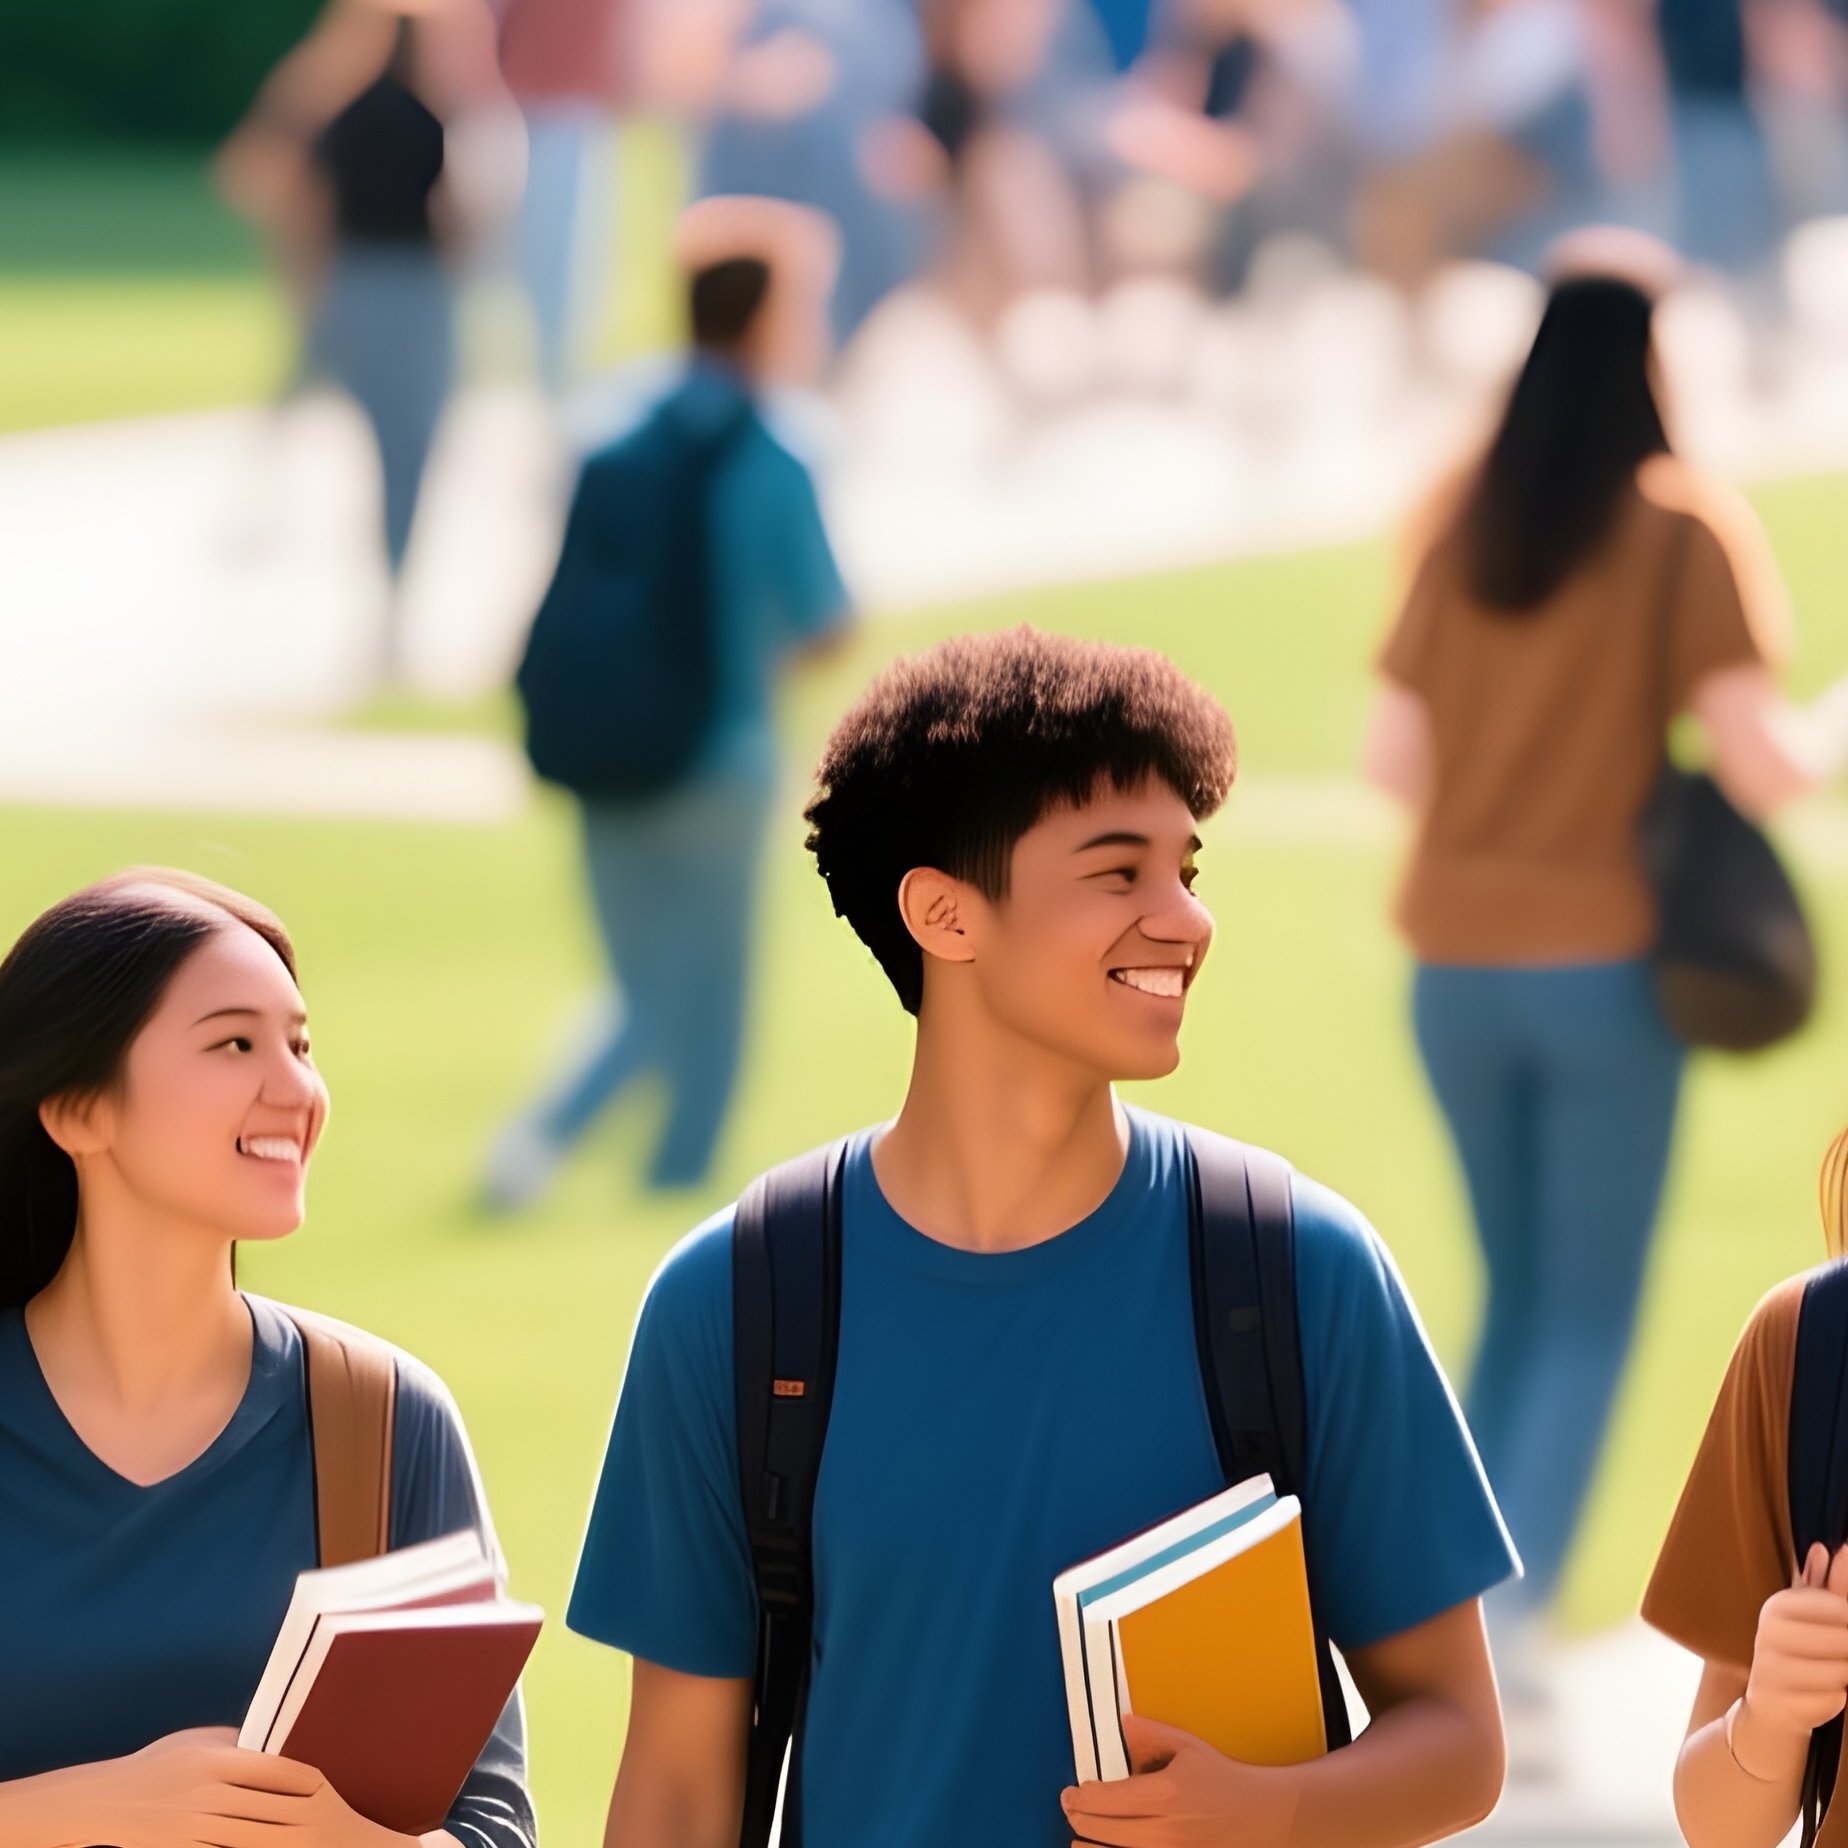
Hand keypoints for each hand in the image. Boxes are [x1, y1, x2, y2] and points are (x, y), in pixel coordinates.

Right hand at [43, 1728, 402, 1847]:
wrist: (105, 1802)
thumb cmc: (159, 1764)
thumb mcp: (197, 1741)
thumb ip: (237, 1742)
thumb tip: (277, 1741)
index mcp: (217, 1761)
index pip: (278, 1771)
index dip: (307, 1782)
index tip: (327, 1786)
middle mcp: (209, 1794)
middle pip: (272, 1808)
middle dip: (306, 1817)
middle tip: (334, 1821)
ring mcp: (195, 1828)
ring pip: (255, 1838)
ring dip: (286, 1842)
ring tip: (314, 1842)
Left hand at [1061, 1713, 1299, 1846]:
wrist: (1264, 1818)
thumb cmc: (1224, 1780)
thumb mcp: (1189, 1747)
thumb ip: (1151, 1735)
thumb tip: (1122, 1724)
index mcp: (1165, 1794)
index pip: (1105, 1800)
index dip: (1079, 1798)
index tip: (1071, 1792)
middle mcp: (1166, 1831)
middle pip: (1102, 1831)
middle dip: (1078, 1819)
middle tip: (1071, 1809)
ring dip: (1089, 1847)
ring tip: (1080, 1837)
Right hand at [1740, 1544, 1847, 1750]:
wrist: (1770, 1708)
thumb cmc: (1801, 1654)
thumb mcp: (1814, 1618)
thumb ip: (1832, 1585)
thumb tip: (1835, 1547)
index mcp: (1777, 1606)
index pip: (1838, 1607)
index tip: (1841, 1627)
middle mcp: (1768, 1632)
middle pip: (1843, 1640)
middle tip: (1836, 1654)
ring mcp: (1772, 1670)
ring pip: (1842, 1672)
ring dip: (1844, 1677)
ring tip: (1829, 1675)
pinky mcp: (1782, 1704)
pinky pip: (1834, 1700)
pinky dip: (1836, 1700)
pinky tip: (1820, 1695)